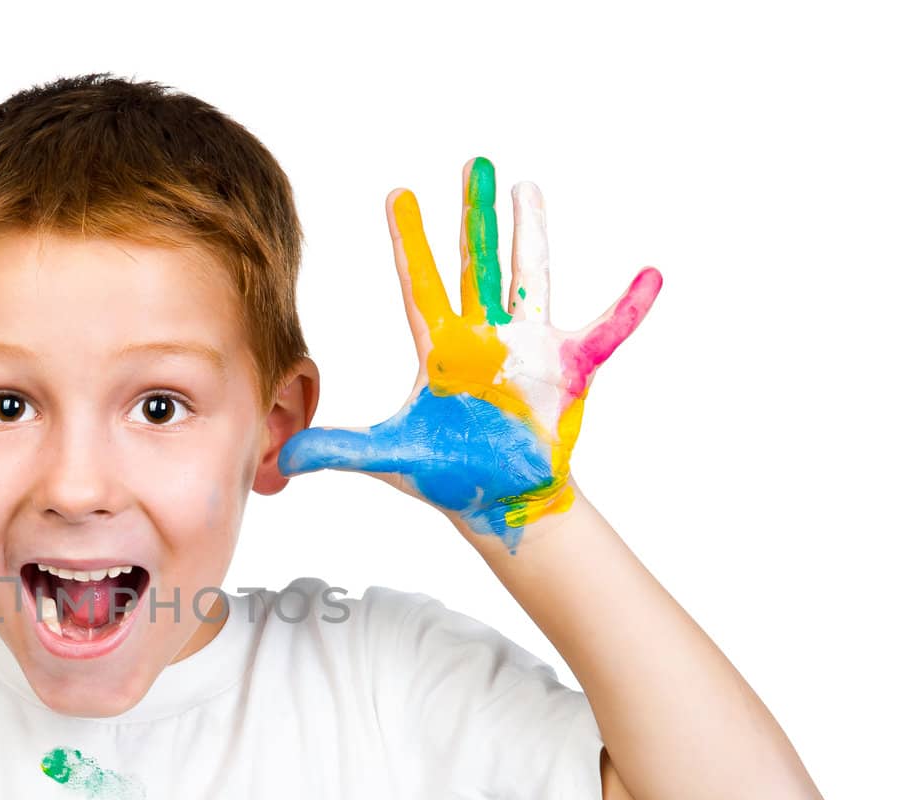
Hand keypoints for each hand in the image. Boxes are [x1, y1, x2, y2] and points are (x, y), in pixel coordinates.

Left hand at [278, 157, 660, 553]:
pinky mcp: (568, 369)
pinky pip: (606, 332)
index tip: (396, 195)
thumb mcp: (390, 457)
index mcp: (442, 350)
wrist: (502, 500)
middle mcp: (484, 337)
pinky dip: (629, 308)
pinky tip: (649, 277)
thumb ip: (340, 449)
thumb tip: (284, 457)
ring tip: (526, 188)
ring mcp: (528, 348)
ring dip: (529, 235)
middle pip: (476, 264)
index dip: (408, 242)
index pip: (419, 285)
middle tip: (474, 163)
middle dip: (474, 215)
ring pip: (528, 278)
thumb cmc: (449, 474)